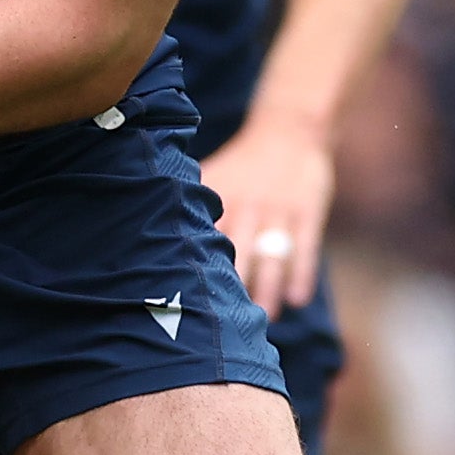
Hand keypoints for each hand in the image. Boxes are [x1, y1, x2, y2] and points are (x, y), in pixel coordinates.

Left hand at [203, 116, 335, 315]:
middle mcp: (246, 204)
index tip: (183, 301)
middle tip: (223, 324)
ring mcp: (278, 208)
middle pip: (236, 251)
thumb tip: (146, 245)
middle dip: (231, 286)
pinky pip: (306, 246)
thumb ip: (187, 207)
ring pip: (271, 254)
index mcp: (218, 198)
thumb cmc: (241, 166)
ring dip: (267, 288)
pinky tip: (297, 299)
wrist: (289, 131)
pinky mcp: (308, 210)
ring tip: (264, 319)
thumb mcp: (212, 178)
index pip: (203, 238)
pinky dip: (301, 273)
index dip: (193, 268)